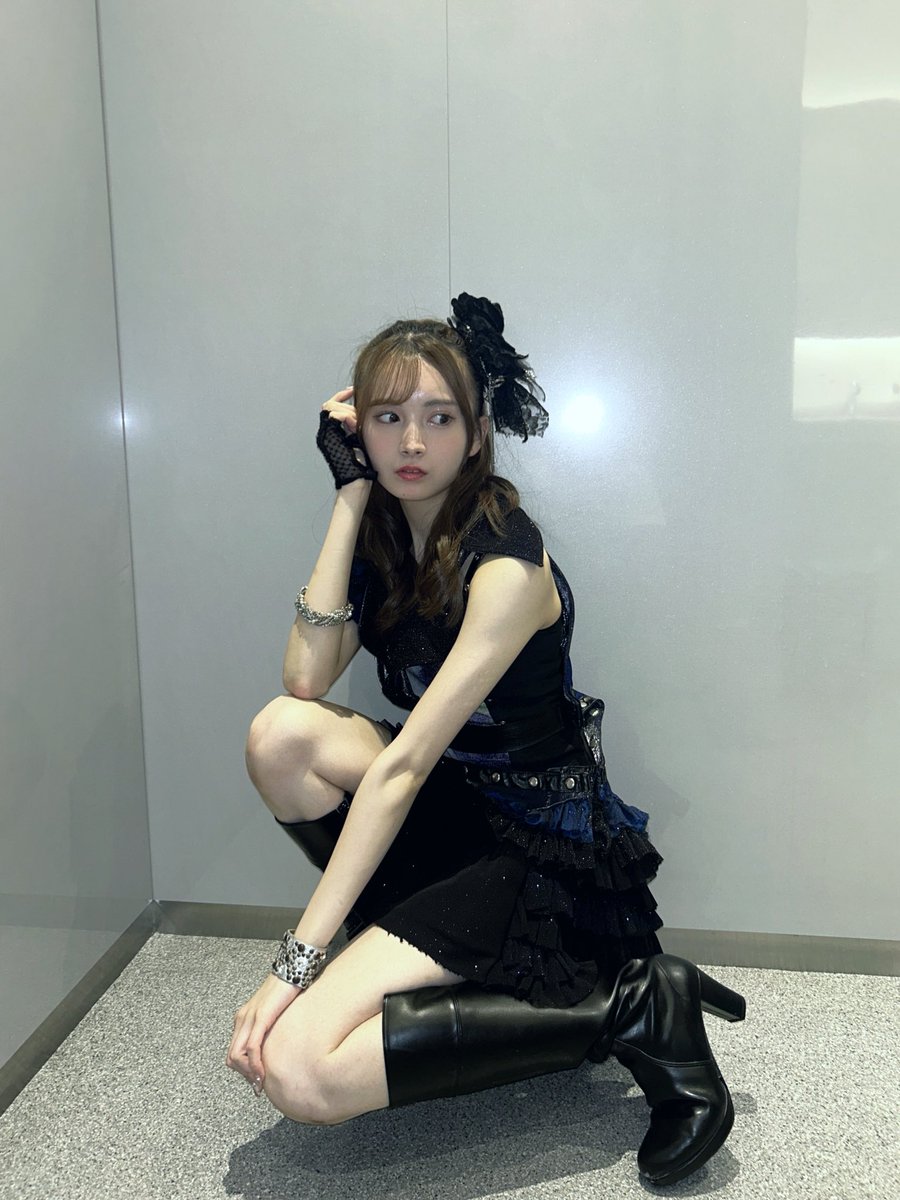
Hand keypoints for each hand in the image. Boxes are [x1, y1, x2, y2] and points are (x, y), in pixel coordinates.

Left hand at [226, 973, 300, 1094]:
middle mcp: (242, 1019)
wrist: (294, 968)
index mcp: (244, 1018)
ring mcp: (249, 1018)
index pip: (234, 1052)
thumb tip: (278, 1046)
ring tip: (261, 1082)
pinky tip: (263, 1072)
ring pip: (237, 1056)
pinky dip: (255, 1064)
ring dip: (248, 1073)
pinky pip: (252, 1047)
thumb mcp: (277, 1012)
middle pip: (231, 1057)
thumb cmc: (289, 989)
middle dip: (244, 1075)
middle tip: (259, 1085)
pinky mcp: (260, 1017)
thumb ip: (271, 1028)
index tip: (257, 1080)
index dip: (243, 1070)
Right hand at [316, 387, 376, 488]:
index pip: (332, 409)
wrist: (357, 482)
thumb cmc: (362, 468)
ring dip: (344, 405)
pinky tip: (353, 411)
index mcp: (333, 435)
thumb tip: (359, 412)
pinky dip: (342, 410)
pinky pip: (331, 416)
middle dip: (343, 400)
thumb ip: (357, 427)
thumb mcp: (360, 442)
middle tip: (354, 394)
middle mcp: (326, 434)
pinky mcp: (328, 437)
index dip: (341, 398)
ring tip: (355, 403)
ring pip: (330, 408)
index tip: (353, 391)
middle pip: (330, 406)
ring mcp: (326, 435)